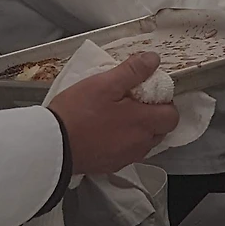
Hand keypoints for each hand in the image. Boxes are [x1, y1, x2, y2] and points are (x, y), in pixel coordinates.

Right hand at [49, 52, 178, 175]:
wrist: (52, 146)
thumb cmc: (77, 113)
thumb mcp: (104, 84)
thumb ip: (133, 71)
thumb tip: (153, 60)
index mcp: (143, 123)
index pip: (172, 116)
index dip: (164, 103)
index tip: (148, 93)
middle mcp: (140, 144)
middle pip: (161, 130)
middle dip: (153, 116)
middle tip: (132, 102)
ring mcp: (127, 157)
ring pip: (145, 142)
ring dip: (139, 130)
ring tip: (117, 116)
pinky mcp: (112, 165)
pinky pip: (128, 152)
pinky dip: (124, 142)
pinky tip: (107, 131)